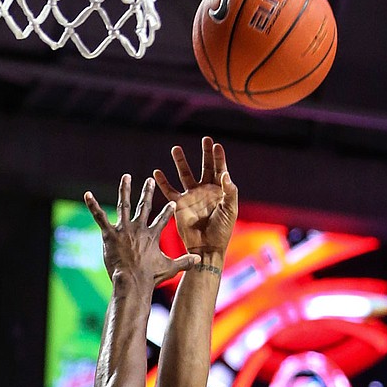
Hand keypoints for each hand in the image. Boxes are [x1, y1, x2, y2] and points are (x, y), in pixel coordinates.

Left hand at [84, 175, 199, 289]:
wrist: (133, 281)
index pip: (162, 219)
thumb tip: (201, 259)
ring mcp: (123, 229)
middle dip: (148, 192)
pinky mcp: (109, 234)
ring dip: (125, 190)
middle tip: (149, 180)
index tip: (173, 202)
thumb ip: (185, 262)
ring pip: (124, 205)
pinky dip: (93, 205)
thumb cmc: (151, 277)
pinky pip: (100, 217)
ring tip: (126, 177)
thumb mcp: (171, 268)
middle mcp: (139, 228)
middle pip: (145, 206)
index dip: (168, 211)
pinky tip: (87, 194)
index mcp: (152, 235)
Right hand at [153, 136, 237, 254]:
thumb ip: (229, 191)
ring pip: (185, 174)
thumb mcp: (230, 210)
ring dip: (181, 162)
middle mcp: (206, 191)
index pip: (220, 170)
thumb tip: (224, 174)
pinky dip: (163, 182)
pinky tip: (157, 172)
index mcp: (219, 191)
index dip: (218, 158)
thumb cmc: (222, 230)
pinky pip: (169, 190)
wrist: (208, 247)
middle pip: (205, 167)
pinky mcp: (180, 204)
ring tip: (176, 149)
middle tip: (205, 139)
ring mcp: (192, 196)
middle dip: (205, 154)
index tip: (216, 146)